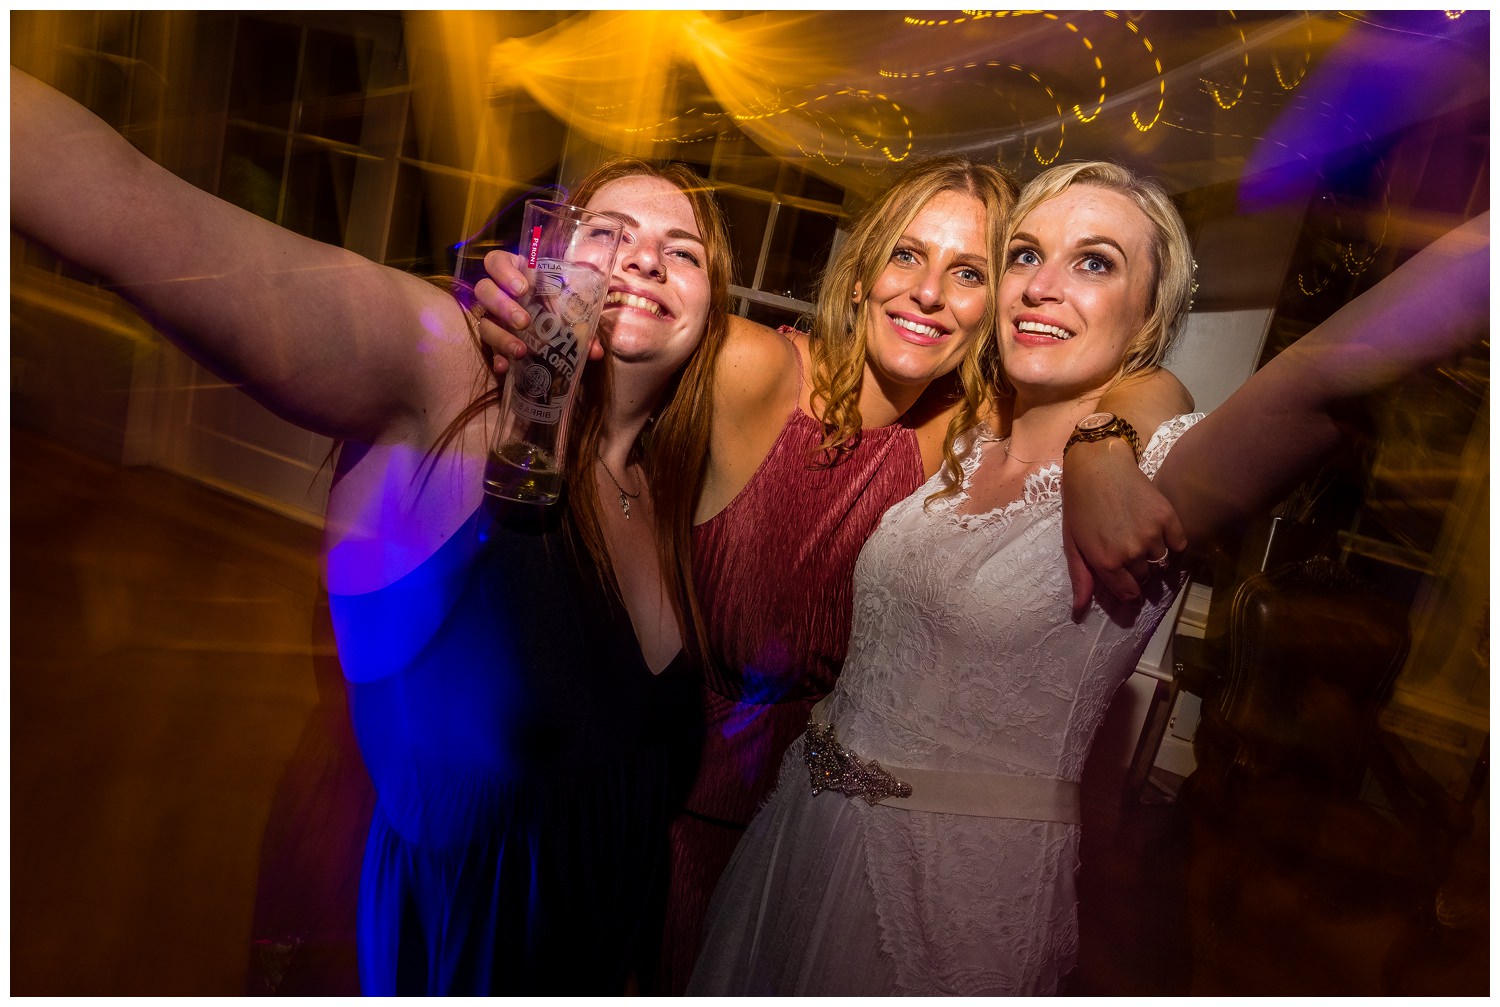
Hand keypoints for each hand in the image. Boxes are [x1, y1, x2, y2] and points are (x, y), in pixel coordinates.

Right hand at [471, 249, 606, 374]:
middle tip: (523, 321)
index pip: (496, 261)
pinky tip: (505, 366)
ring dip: (500, 336)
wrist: (552, 336)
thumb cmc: (560, 310)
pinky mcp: (491, 340)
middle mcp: (498, 293)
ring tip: (521, 350)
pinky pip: (487, 349)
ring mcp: (491, 317)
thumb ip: (583, 323)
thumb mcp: (571, 309)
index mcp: (515, 273)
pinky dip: (496, 357)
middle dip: (502, 305)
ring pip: (483, 321)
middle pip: (483, 289)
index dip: (503, 271)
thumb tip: (595, 350)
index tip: (522, 288)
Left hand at [1062, 439, 1186, 616]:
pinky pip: (1179, 544)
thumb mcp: (1073, 543)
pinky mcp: (1167, 517)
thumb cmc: (1080, 505)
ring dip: (1154, 555)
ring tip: (1140, 537)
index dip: (1129, 589)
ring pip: (1161, 561)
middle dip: (1138, 570)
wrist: (1098, 467)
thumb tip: (1079, 612)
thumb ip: (1081, 578)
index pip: (1129, 593)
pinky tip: (1160, 532)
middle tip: (1129, 551)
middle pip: (1145, 577)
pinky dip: (1173, 543)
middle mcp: (1131, 552)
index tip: (1128, 582)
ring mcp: (1151, 534)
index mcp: (1106, 562)